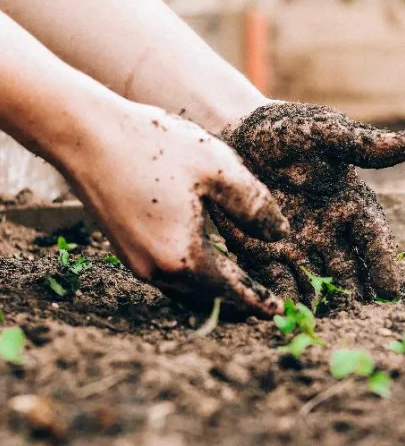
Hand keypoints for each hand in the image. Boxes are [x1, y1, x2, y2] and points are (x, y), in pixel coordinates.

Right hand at [67, 103, 289, 316]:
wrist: (84, 134)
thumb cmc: (153, 146)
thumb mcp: (218, 169)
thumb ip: (254, 206)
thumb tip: (280, 235)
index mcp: (183, 257)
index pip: (232, 290)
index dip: (258, 300)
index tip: (280, 311)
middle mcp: (156, 269)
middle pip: (208, 298)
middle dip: (239, 303)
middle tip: (266, 306)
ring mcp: (135, 261)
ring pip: (186, 290)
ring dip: (215, 293)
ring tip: (243, 291)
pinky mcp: (125, 248)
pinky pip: (168, 275)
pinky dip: (194, 278)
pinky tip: (208, 265)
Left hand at [213, 102, 404, 305]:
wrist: (232, 135)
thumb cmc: (284, 130)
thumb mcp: (322, 132)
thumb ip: (361, 144)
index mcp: (352, 205)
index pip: (374, 239)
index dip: (383, 263)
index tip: (389, 290)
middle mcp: (331, 233)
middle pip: (349, 270)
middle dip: (355, 295)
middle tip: (360, 320)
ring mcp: (299, 248)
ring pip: (317, 283)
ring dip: (322, 304)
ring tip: (326, 325)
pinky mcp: (265, 256)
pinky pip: (277, 282)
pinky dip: (283, 298)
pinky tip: (285, 314)